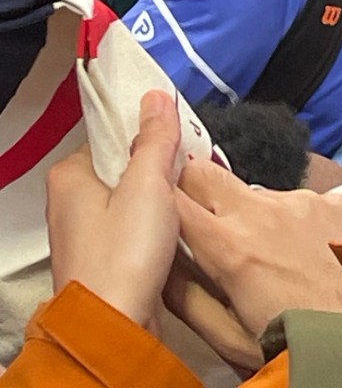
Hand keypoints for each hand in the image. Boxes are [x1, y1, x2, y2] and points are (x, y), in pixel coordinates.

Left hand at [46, 90, 180, 327]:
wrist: (115, 328)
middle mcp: (70, 201)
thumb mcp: (147, 184)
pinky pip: (134, 225)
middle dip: (157, 164)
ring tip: (188, 194)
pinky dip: (156, 222)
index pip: (111, 134)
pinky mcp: (105, 258)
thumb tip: (156, 97)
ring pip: (131, 197)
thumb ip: (155, 138)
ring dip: (160, 195)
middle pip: (122, 164)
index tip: (176, 132)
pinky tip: (177, 225)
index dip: (146, 130)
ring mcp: (86, 232)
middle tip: (188, 163)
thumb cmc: (123, 255)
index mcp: (70, 175)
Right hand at [168, 160, 341, 362]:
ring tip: (271, 256)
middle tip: (195, 213)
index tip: (147, 198)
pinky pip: (298, 202)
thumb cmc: (296, 341)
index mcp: (230, 246)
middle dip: (192, 185)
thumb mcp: (230, 337)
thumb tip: (161, 270)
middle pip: (205, 172)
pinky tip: (310, 254)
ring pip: (255, 192)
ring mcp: (299, 201)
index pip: (172, 200)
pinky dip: (295, 222)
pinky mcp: (330, 200)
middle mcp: (261, 211)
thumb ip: (188, 299)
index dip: (155, 195)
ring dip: (251, 214)